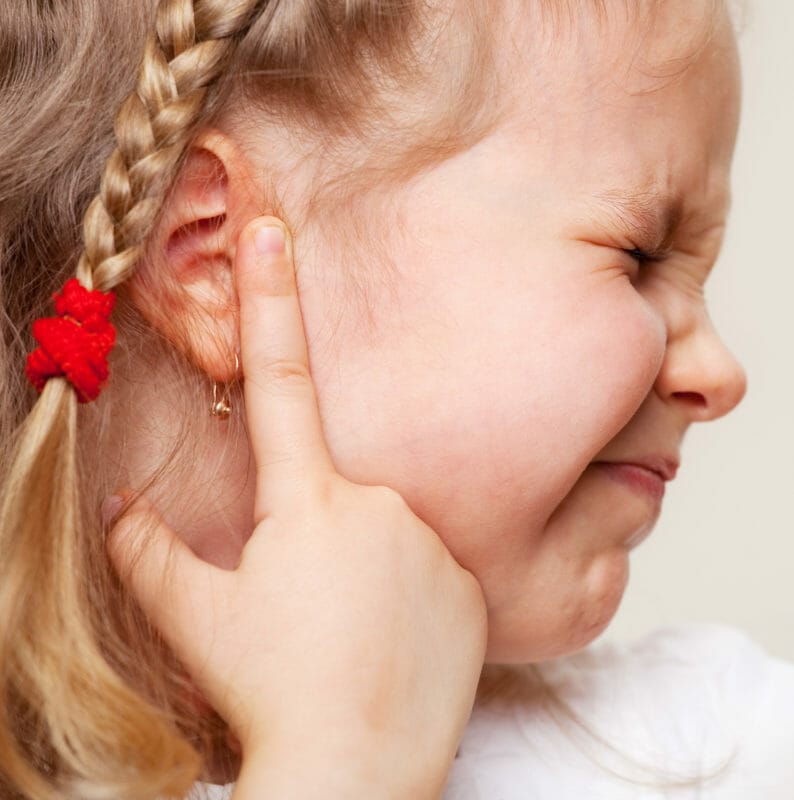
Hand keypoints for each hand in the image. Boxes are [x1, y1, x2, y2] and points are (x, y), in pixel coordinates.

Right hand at [107, 216, 487, 796]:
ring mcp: (432, 540)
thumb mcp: (194, 617)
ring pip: (385, 536)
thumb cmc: (269, 689)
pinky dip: (408, 598)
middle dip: (314, 540)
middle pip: (333, 495)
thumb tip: (118, 507)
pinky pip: (431, 571)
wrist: (357, 769)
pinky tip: (394, 645)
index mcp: (307, 498)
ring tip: (350, 636)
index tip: (272, 225)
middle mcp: (379, 502)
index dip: (271, 297)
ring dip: (361, 573)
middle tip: (310, 613)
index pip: (279, 376)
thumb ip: (149, 552)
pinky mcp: (472, 583)